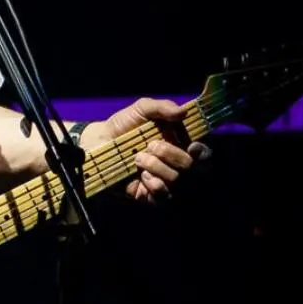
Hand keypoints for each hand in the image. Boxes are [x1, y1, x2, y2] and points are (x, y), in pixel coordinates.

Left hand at [88, 97, 211, 203]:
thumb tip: (183, 111)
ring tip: (138, 158)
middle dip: (171, 154)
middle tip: (151, 145)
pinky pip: (163, 196)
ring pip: (177, 181)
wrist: (98, 143)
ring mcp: (164, 181)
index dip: (203, 152)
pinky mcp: (151, 196)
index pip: (204, 154)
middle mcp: (175, 165)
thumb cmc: (123, 125)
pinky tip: (141, 175)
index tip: (192, 145)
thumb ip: (162, 107)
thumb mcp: (142, 109)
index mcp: (179, 144)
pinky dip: (154, 184)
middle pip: (191, 167)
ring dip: (157, 166)